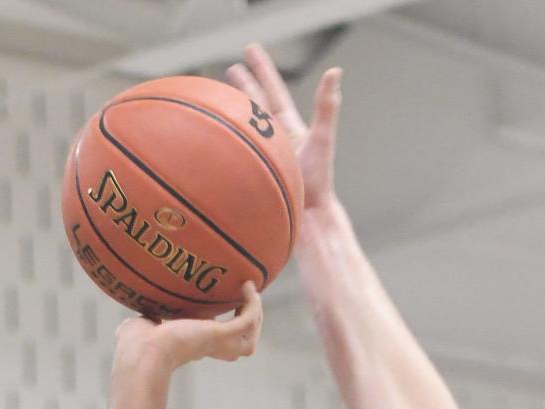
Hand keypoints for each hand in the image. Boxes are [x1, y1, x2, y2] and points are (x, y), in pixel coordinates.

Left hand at [114, 283, 262, 370]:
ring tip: (250, 293)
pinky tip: (247, 287)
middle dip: (248, 326)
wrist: (141, 354)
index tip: (222, 310)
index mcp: (191, 347)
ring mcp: (217, 344)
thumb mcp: (144, 326)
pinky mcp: (221, 335)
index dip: (224, 330)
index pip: (216, 344)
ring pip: (250, 340)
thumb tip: (143, 313)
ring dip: (255, 317)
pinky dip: (253, 305)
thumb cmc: (135, 345)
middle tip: (246, 300)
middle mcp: (208, 349)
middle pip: (241, 346)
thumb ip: (149, 319)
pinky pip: (249, 320)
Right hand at [227, 46, 341, 219]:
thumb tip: (335, 72)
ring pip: (244, 128)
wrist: (304, 222)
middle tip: (231, 69)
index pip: (272, 92)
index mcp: (288, 128)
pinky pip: (234, 154)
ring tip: (218, 99)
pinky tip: (209, 141)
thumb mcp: (321, 140)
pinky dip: (223, 144)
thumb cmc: (316, 185)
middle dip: (244, 86)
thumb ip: (326, 107)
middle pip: (256, 106)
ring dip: (232, 112)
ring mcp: (262, 158)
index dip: (261, 70)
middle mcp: (274, 141)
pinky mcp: (251, 175)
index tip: (249, 50)